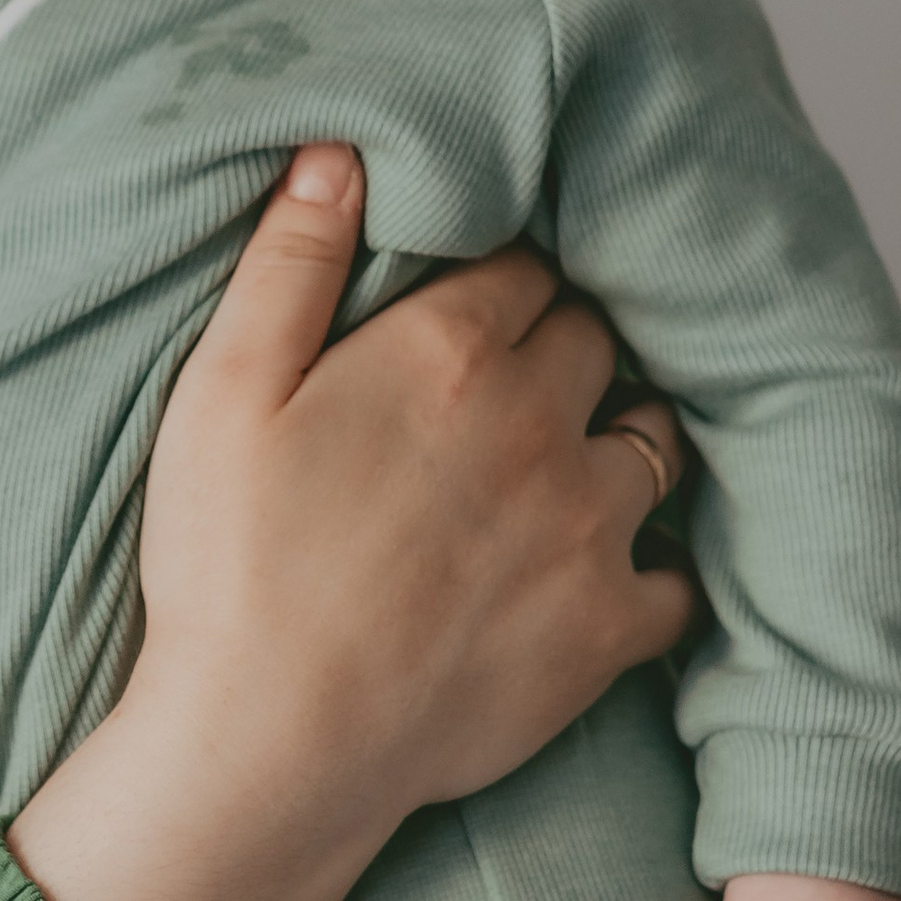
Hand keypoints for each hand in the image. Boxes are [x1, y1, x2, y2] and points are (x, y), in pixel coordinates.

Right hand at [13, 147, 694, 900]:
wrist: (267, 747)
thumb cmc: (228, 566)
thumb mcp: (222, 392)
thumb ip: (287, 264)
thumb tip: (341, 153)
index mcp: (448, 354)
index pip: (524, 267)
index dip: (501, 279)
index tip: (478, 300)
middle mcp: (542, 424)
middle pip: (597, 339)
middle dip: (566, 342)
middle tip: (521, 372)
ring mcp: (588, 529)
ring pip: (654, 442)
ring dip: (620, 435)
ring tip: (573, 455)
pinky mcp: (608, 631)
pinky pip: (678, 577)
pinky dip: (655, 566)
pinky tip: (611, 567)